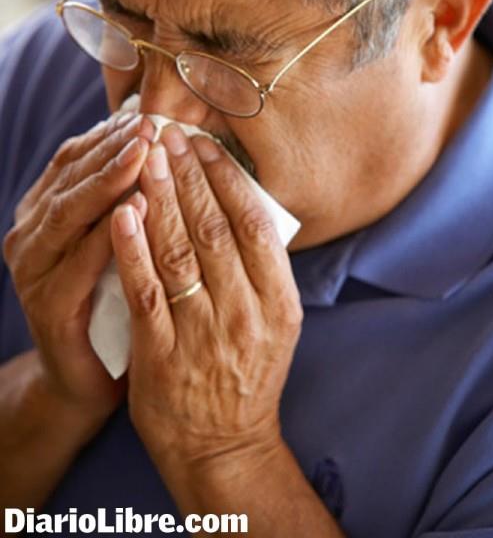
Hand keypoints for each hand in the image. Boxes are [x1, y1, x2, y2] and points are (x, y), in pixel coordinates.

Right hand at [2, 113, 152, 422]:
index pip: (76, 159)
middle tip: (151, 125)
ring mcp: (33, 272)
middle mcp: (31, 236)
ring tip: (144, 153)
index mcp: (45, 212)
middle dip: (113, 149)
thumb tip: (165, 143)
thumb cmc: (115, 298)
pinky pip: (80, 264)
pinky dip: (110, 235)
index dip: (111, 135)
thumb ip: (128, 197)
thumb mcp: (119, 241)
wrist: (90, 376)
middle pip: (71, 179)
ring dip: (108, 180)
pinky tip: (139, 210)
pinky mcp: (48, 308)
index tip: (150, 114)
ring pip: (70, 213)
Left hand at [110, 124, 302, 474]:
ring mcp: (202, 335)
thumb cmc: (249, 375)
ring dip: (161, 199)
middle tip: (169, 136)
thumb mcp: (277, 323)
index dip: (226, 178)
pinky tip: (123, 213)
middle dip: (188, 175)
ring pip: (179, 252)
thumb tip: (240, 203)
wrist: (223, 445)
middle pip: (214, 229)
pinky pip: (145, 291)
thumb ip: (262, 269)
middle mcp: (244, 314)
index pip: (253, 225)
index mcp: (279, 303)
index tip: (204, 145)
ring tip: (145, 159)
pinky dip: (133, 249)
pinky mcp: (162, 354)